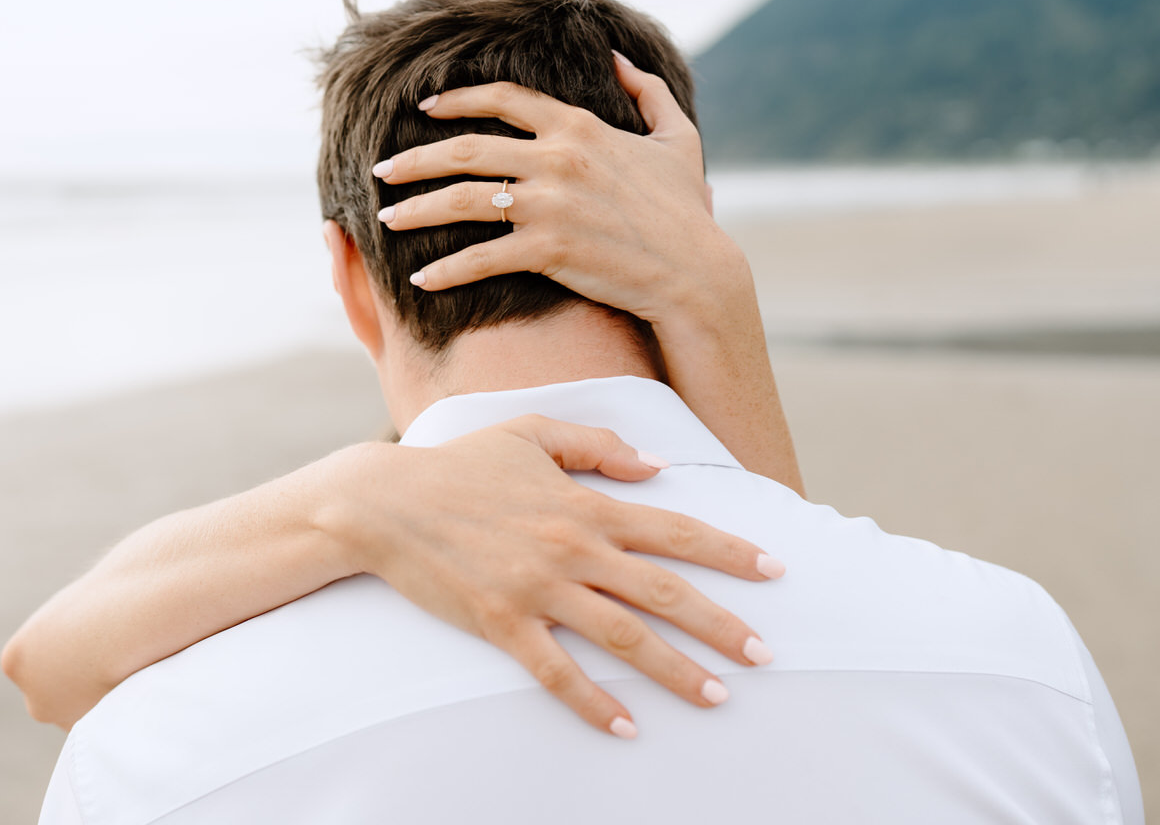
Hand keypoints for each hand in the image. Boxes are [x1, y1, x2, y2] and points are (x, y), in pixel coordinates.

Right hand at [317, 415, 782, 738]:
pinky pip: (558, 672)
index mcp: (585, 503)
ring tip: (717, 695)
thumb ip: (597, 445)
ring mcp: (538, 589)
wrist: (386, 502)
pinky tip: (628, 726)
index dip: (729, 550)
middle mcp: (572, 548)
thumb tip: (656, 466)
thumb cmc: (460, 464)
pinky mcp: (503, 623)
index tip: (773, 570)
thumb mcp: (531, 433)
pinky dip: (595, 703)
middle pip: (664, 592)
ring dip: (676, 669)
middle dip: (722, 624)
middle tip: (764, 654)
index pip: (673, 529)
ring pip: (624, 636)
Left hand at [370, 54, 804, 491]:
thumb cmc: (687, 211)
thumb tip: (617, 56)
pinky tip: (420, 282)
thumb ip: (648, 90)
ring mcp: (550, 204)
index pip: (501, 101)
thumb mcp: (678, 138)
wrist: (695, 273)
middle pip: (465, 149)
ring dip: (415, 209)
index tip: (422, 111)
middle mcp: (558, 158)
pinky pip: (480, 257)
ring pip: (462, 199)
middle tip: (381, 171)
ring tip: (385, 220)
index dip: (455, 101)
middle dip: (414, 159)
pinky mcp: (547, 250)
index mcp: (579, 127)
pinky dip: (445, 271)